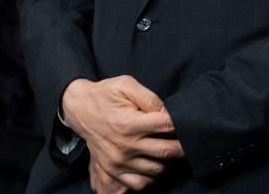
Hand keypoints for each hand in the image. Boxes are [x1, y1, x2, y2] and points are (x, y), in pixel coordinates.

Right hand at [62, 76, 183, 189]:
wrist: (79, 109)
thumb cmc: (105, 94)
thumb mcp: (126, 84)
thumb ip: (149, 97)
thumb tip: (167, 111)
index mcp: (130, 123)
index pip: (166, 126)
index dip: (180, 122)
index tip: (185, 120)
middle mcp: (126, 145)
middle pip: (166, 151)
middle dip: (182, 145)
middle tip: (189, 139)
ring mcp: (119, 161)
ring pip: (156, 169)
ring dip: (168, 161)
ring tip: (171, 149)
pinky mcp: (113, 169)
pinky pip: (139, 183)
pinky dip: (151, 177)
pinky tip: (155, 164)